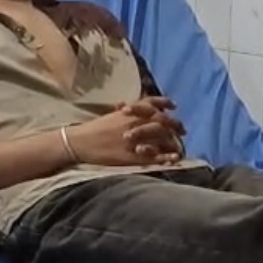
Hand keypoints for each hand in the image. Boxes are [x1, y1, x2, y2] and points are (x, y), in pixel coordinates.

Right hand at [65, 104, 180, 167]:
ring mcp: (135, 140)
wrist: (80, 142)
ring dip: (173, 141)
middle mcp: (135, 123)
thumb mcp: (111, 115)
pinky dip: (166, 157)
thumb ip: (125, 111)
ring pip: (161, 138)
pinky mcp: (132, 155)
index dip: (165, 103)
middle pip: (162, 121)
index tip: (174, 106)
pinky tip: (174, 158)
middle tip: (182, 130)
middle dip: (175, 125)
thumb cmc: (93, 129)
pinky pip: (154, 156)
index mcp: (129, 112)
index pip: (152, 103)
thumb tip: (130, 106)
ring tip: (179, 145)